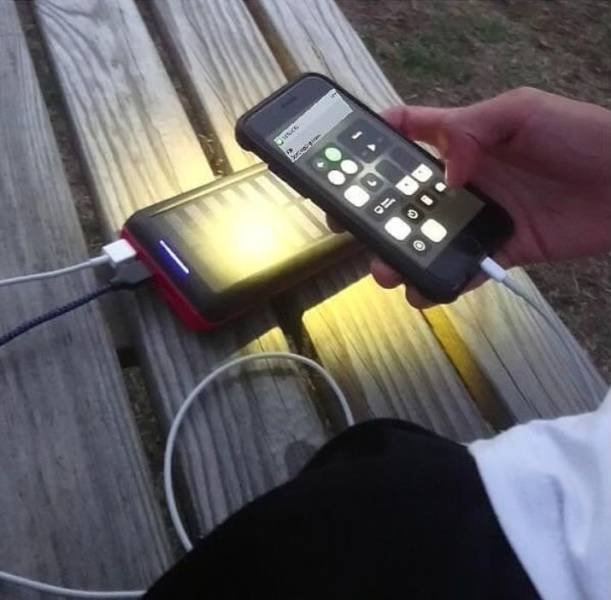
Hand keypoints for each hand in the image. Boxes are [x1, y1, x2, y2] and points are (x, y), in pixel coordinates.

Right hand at [331, 88, 610, 307]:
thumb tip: (442, 172)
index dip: (374, 144)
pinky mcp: (500, 249)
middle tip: (350, 228)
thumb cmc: (583, 137)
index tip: (342, 159)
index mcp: (463, 142)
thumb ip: (472, 130)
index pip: (409, 136)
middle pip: (407, 197)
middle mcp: (464, 181)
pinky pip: (463, 269)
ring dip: (400, 255)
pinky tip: (424, 289)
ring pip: (426, 239)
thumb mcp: (522, 112)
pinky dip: (442, 283)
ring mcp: (480, 217)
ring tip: (386, 269)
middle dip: (374, 213)